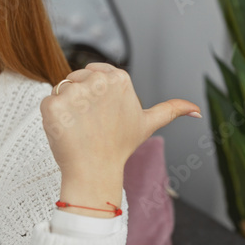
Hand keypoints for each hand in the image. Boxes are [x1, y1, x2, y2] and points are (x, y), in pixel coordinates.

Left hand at [40, 62, 201, 187]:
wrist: (95, 172)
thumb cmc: (119, 147)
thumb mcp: (148, 123)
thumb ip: (171, 110)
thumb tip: (197, 110)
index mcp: (118, 77)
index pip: (92, 72)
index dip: (93, 94)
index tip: (99, 113)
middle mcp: (98, 80)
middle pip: (75, 79)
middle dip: (78, 99)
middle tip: (90, 123)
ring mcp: (74, 91)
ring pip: (60, 90)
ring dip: (65, 108)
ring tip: (80, 128)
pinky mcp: (53, 104)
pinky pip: (47, 103)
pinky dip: (52, 118)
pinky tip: (67, 131)